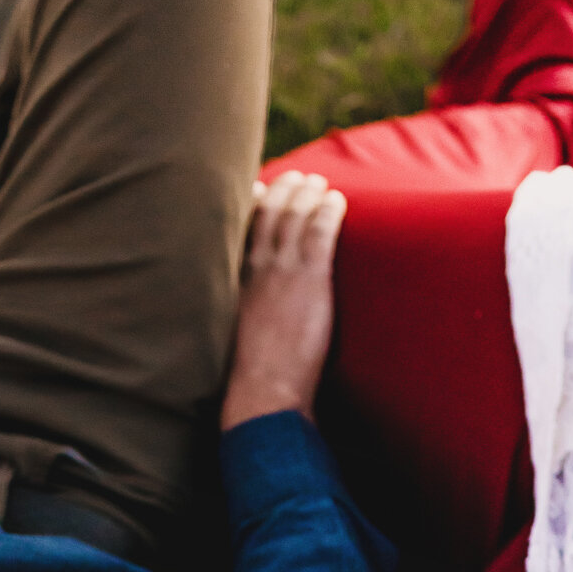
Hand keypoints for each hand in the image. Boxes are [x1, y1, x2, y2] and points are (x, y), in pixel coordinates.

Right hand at [221, 169, 346, 432]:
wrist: (264, 392)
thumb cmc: (252, 378)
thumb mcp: (237, 340)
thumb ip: (244, 319)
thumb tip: (252, 325)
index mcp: (235, 281)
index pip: (239, 229)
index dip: (251, 205)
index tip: (258, 190)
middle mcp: (255, 269)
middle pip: (268, 213)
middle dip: (283, 190)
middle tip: (297, 179)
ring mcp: (282, 272)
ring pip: (295, 215)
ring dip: (308, 194)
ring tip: (319, 184)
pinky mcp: (309, 280)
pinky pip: (320, 231)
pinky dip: (329, 210)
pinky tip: (337, 200)